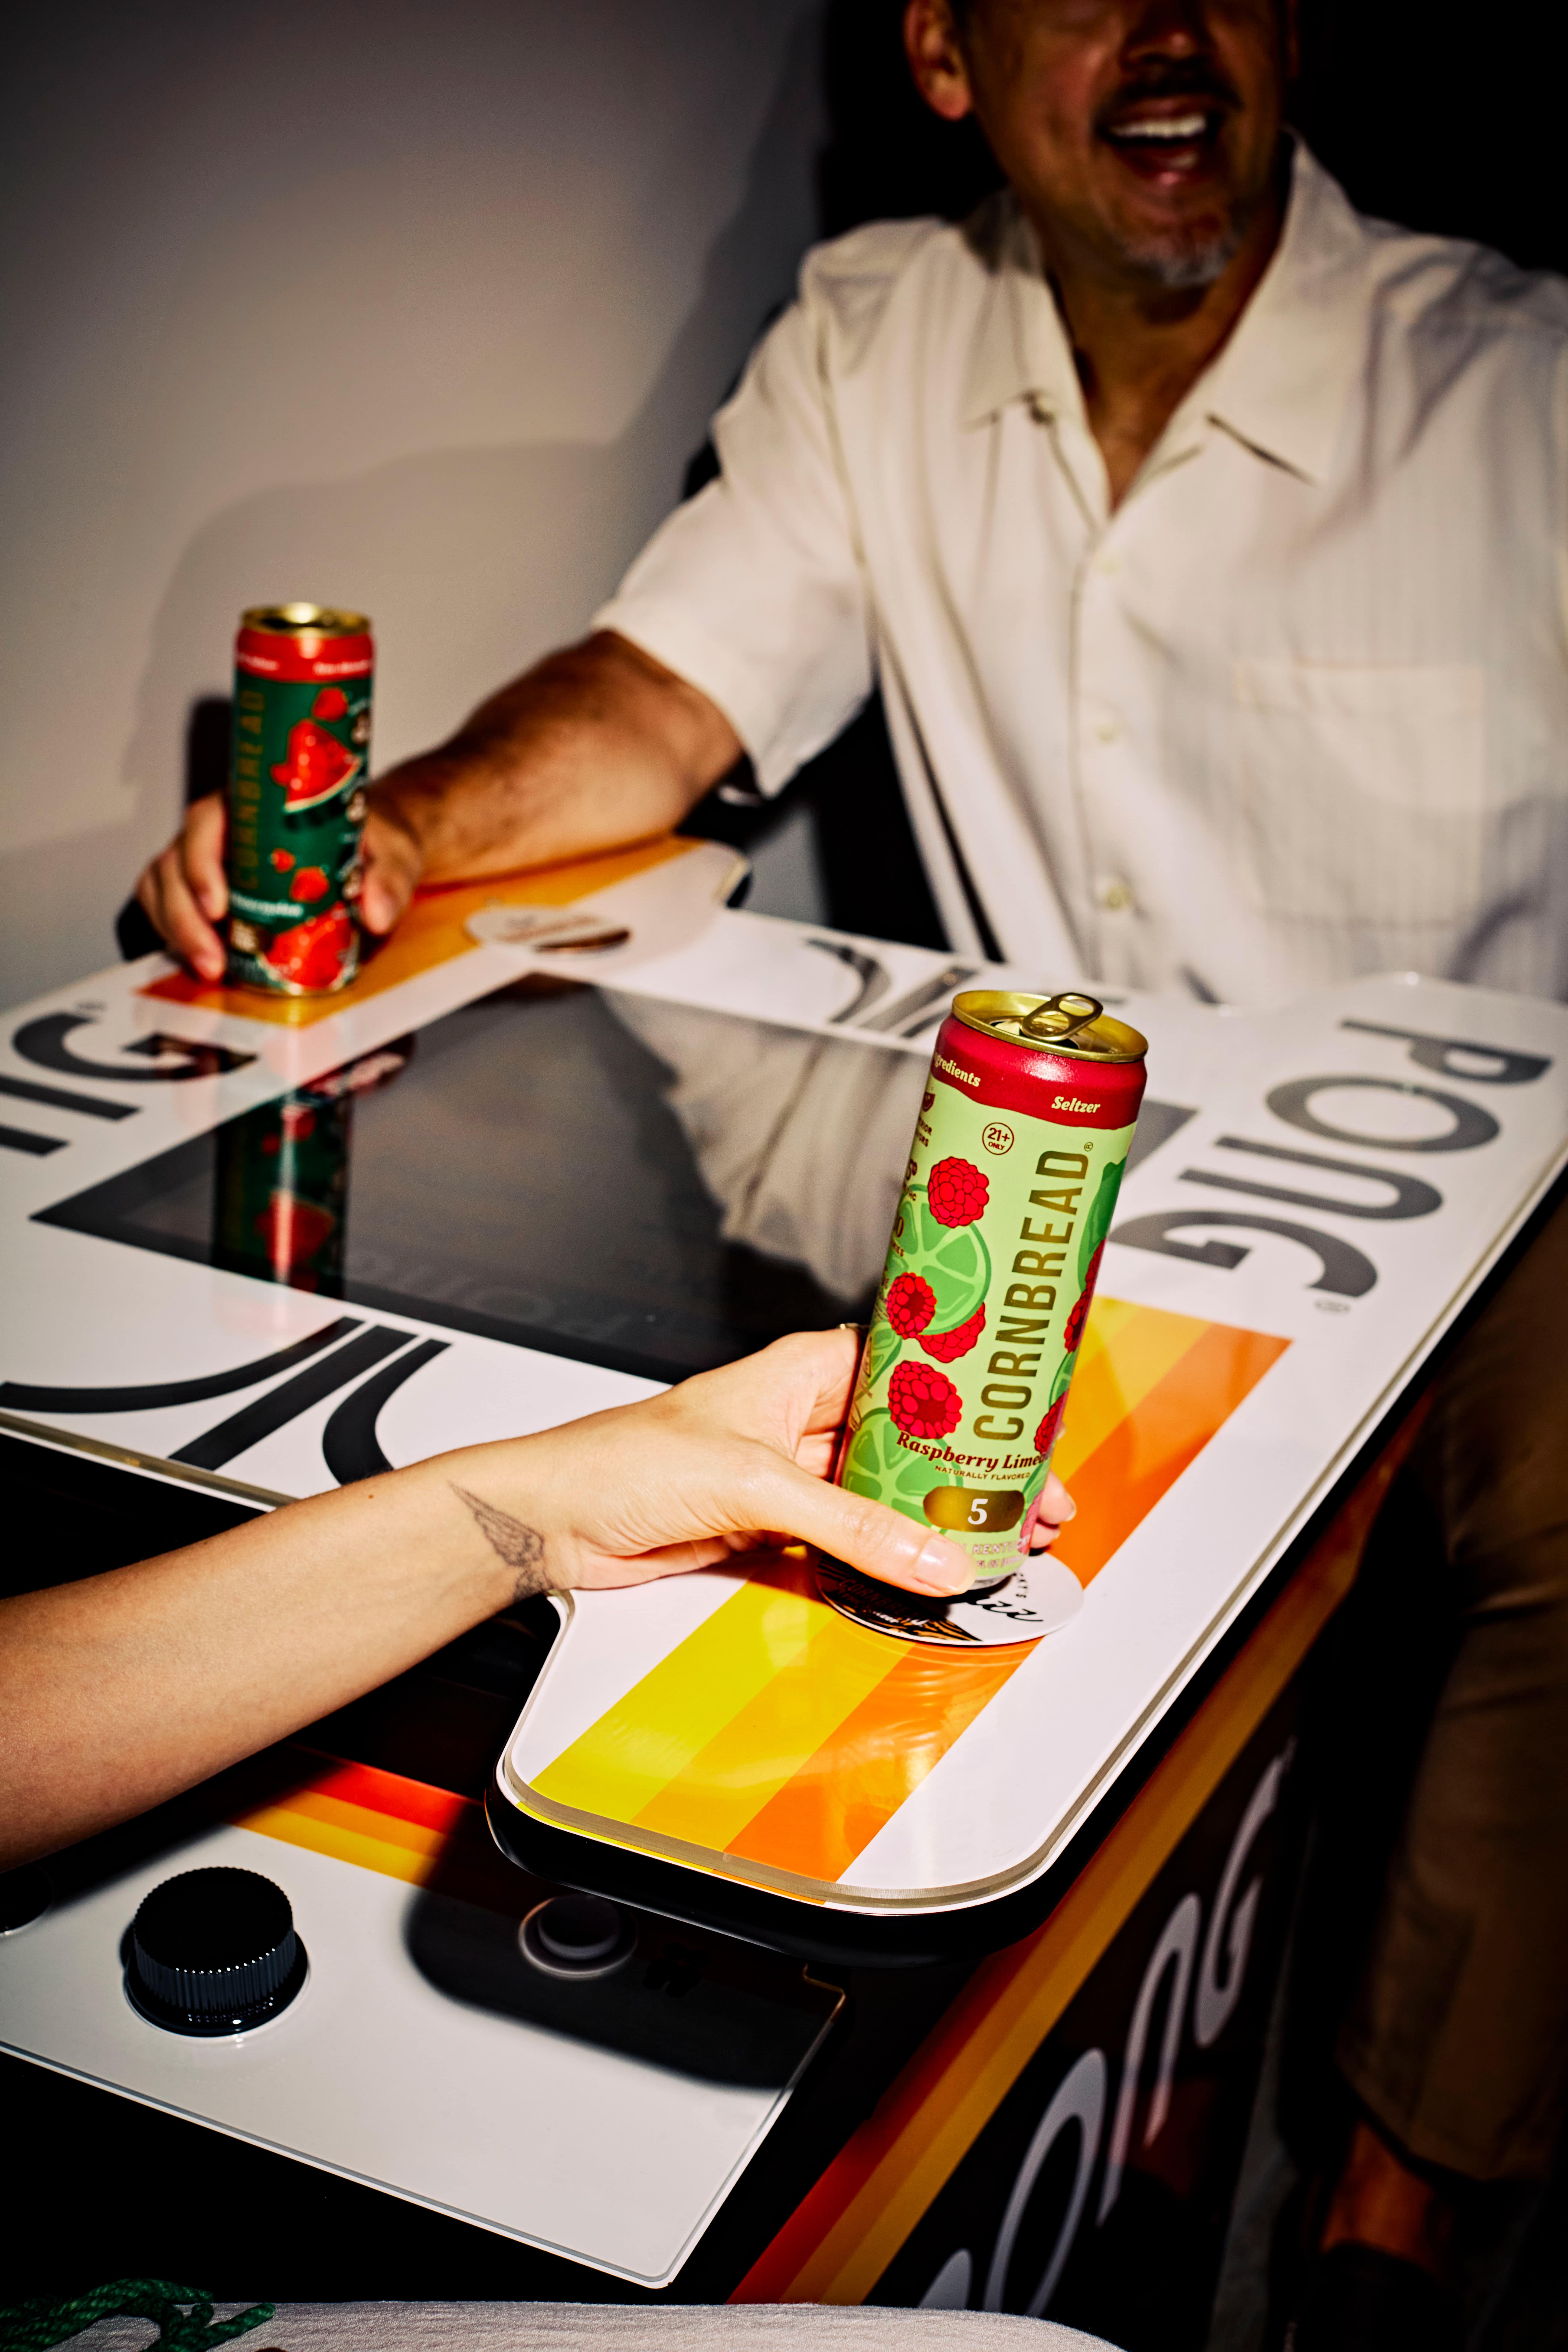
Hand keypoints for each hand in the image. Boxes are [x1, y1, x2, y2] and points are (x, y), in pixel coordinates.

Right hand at [134, 790, 425, 979]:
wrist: (373, 845)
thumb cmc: (374, 837)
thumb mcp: (393, 852)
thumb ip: (389, 879)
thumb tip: (376, 915)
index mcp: (258, 805)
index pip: (207, 821)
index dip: (201, 862)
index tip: (219, 906)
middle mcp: (225, 828)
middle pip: (177, 861)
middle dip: (185, 915)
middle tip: (213, 960)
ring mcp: (211, 858)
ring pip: (166, 885)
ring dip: (178, 930)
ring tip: (209, 969)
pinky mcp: (210, 887)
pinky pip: (170, 903)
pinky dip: (175, 932)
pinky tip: (201, 961)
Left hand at [449, 1329, 1075, 1599]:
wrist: (556, 1522)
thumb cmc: (623, 1460)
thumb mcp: (754, 1483)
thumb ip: (851, 1525)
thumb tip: (931, 1555)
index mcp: (805, 1370)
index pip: (911, 1370)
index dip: (970, 1397)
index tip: (1024, 1426)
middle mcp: (806, 1416)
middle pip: (910, 1441)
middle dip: (969, 1473)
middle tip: (1032, 1505)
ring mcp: (795, 1475)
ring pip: (887, 1495)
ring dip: (936, 1521)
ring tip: (998, 1543)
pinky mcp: (779, 1527)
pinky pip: (853, 1541)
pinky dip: (891, 1557)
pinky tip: (933, 1570)